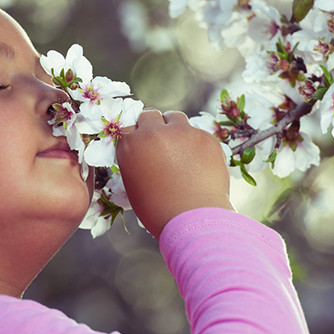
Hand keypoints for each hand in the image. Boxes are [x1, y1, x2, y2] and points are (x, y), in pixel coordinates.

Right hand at [116, 109, 233, 239]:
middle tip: (161, 143)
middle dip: (154, 126)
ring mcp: (181, 132)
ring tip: (180, 150)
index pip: (128, 127)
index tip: (142, 145)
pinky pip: (197, 133)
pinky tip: (198, 164)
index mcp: (130, 146)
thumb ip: (137, 162)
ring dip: (174, 128)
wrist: (192, 219)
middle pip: (150, 115)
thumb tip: (146, 153)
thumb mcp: (135, 185)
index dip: (136, 136)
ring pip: (175, 118)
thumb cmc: (159, 210)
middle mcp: (153, 133)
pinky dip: (196, 144)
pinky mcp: (205, 137)